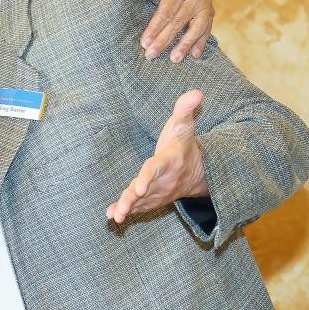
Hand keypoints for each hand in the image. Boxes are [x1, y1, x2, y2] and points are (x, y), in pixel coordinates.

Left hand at [108, 90, 207, 223]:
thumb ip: (185, 109)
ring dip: (128, 209)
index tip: (138, 188)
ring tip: (115, 217)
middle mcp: (163, 180)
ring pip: (141, 202)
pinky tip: (111, 217)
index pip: (155, 169)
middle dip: (133, 200)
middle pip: (146, 190)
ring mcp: (158, 192)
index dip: (146, 178)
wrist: (197, 171)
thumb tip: (196, 92)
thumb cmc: (182, 143)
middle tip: (122, 210)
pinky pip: (139, 207)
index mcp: (168, 161)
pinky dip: (127, 213)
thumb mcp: (184, 124)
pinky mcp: (152, 199)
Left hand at [131, 0, 213, 62]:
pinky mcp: (210, 15)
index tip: (144, 43)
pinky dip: (200, 44)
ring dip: (184, 45)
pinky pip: (206, 32)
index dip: (154, 28)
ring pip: (195, 29)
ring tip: (173, 59)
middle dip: (163, 40)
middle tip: (151, 55)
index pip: (166, 11)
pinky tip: (193, 56)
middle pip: (178, 22)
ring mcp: (205, 5)